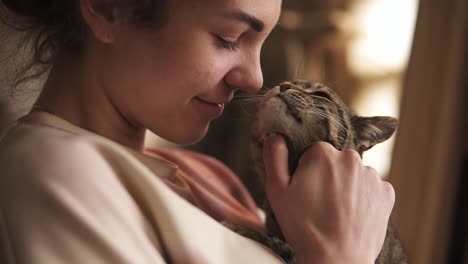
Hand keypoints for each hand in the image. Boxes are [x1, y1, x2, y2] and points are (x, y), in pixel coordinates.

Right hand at [262, 136, 394, 263]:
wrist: (336, 260)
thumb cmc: (303, 226)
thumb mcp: (277, 191)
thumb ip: (275, 157)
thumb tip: (276, 136)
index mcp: (322, 153)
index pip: (312, 153)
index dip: (306, 172)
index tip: (304, 191)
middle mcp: (351, 158)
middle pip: (334, 161)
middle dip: (327, 176)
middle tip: (319, 203)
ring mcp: (372, 176)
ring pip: (354, 174)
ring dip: (346, 186)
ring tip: (336, 212)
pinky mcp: (386, 193)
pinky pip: (371, 188)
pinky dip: (363, 198)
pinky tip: (352, 214)